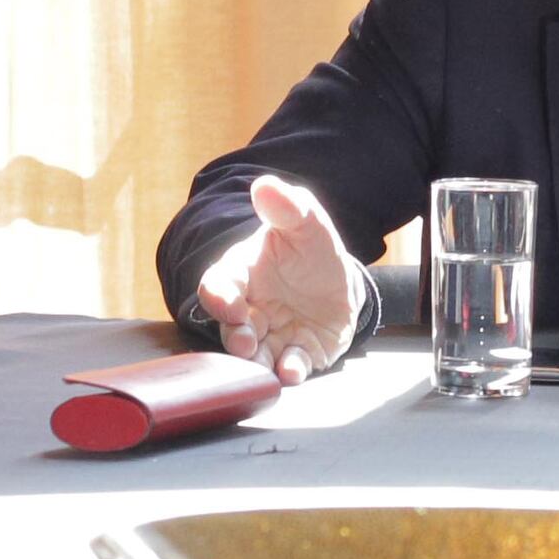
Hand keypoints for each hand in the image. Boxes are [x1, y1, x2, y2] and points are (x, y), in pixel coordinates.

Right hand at [194, 175, 361, 380]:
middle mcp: (249, 311)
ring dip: (255, 364)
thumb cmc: (310, 250)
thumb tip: (266, 186)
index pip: (218, 286)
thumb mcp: (305, 223)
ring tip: (265, 367)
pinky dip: (288, 372)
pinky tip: (292, 370)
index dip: (218, 296)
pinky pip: (288, 368)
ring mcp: (270, 337)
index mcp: (241, 275)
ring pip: (254, 356)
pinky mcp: (295, 356)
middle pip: (230, 328)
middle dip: (234, 337)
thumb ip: (288, 208)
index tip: (227, 303)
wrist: (340, 281)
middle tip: (242, 342)